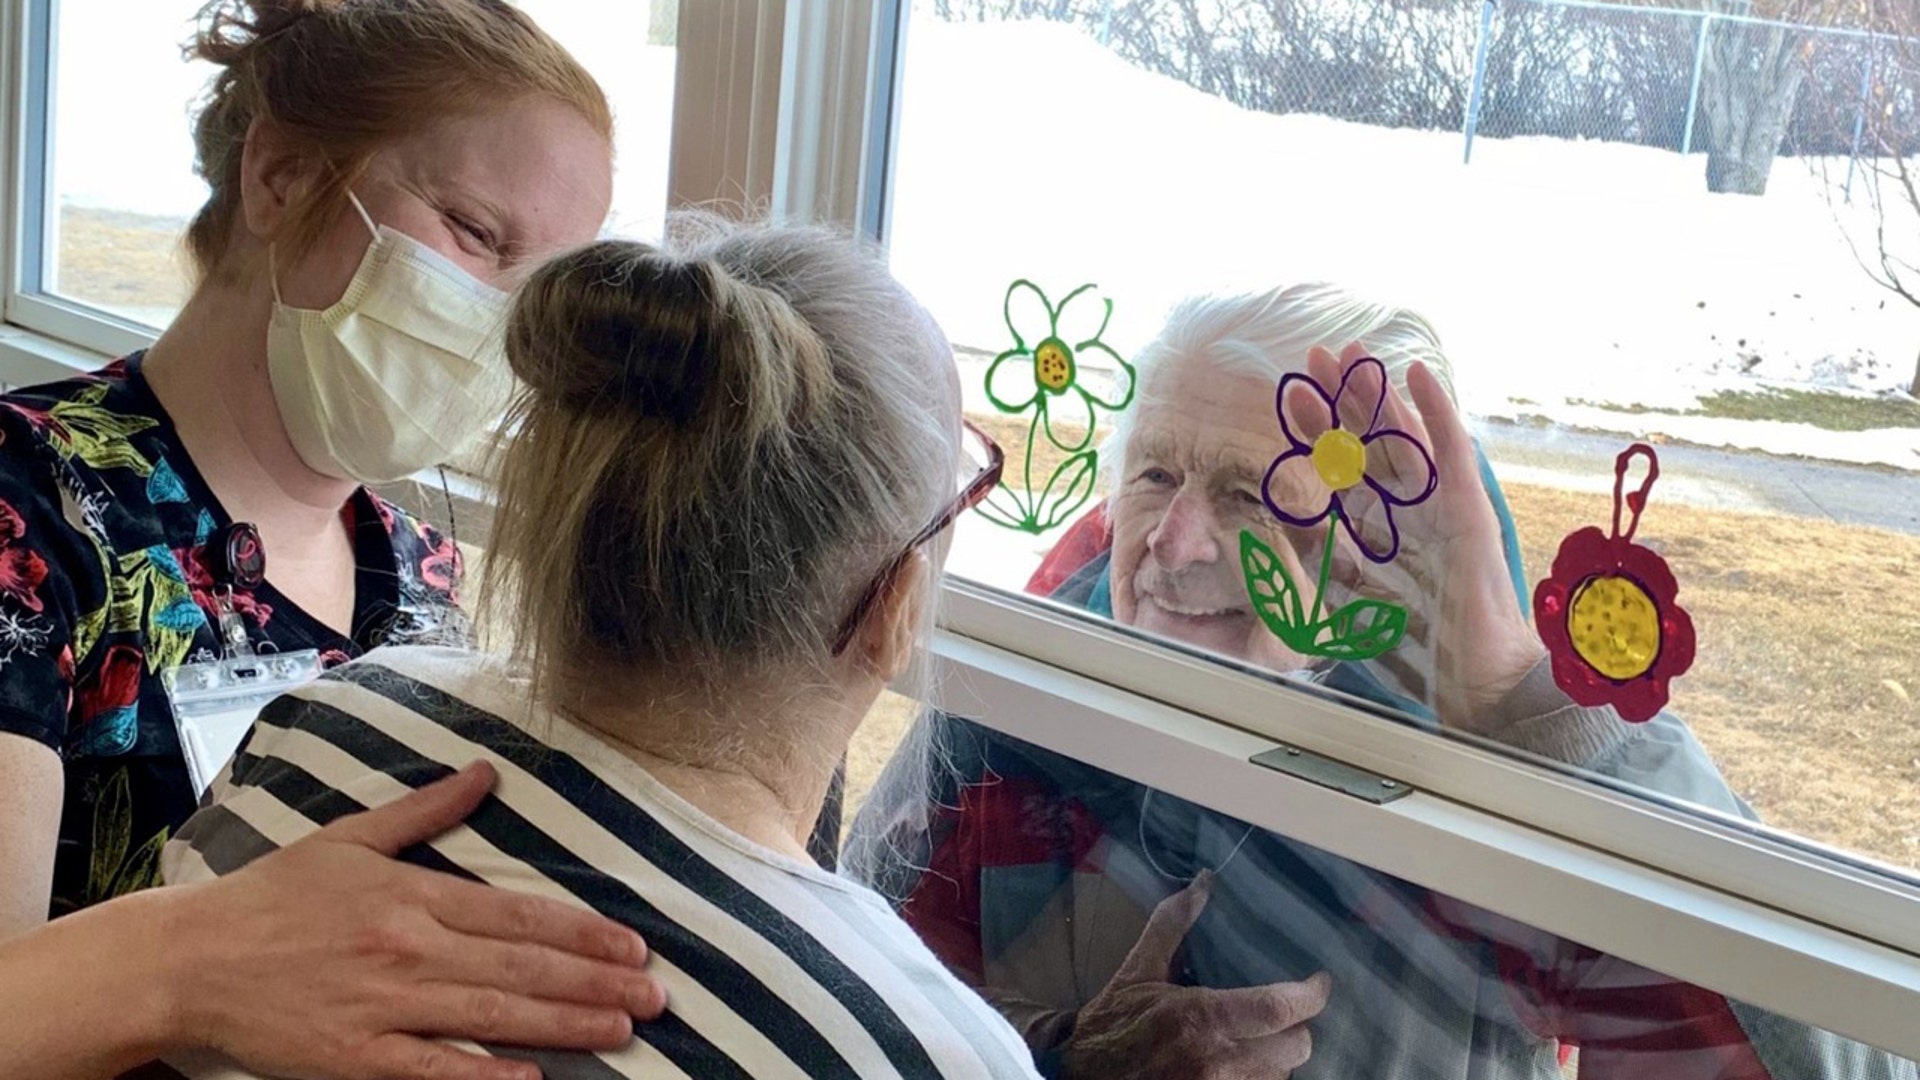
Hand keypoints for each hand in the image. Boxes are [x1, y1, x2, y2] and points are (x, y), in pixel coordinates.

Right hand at [162, 761, 664, 1079]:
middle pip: (520, 965)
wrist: (190, 958)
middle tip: (655, 997)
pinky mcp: (354, 1056)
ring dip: (562, 1024)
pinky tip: (531, 1079)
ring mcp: (383, 1005)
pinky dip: (483, 1074)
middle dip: (595, 982)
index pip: (520, 914)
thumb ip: (426, 811)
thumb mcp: (350, 838)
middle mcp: (409, 948)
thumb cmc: (273, 897)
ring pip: (491, 1015)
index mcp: (414, 895)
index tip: (633, 946)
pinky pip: (431, 1069)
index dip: (584, 933)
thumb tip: (485, 770)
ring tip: (619, 1030)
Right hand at [1062, 871, 1330, 1079]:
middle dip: (1294, 1029)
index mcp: (1201, 1017)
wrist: (1080, 1076)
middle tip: (1284, 1014)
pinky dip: (1258, 1078)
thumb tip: (1202, 884)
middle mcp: (1217, 1061)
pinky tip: (1241, 1065)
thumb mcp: (1139, 971)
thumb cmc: (1111, 1023)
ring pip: (1281, 1075)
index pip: (1280, 1008)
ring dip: (1276, 1058)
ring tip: (1258, 1041)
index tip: (1319, 982)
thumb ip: (1173, 925)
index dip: (1312, 995)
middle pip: (1295, 1048)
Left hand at [1284, 344, 1544, 729]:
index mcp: (1379, 525)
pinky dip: (1435, 412)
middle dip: (1341, 397)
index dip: (1316, 428)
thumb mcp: (1345, 596)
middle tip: (1315, 356)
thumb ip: (1316, 558)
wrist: (1472, 678)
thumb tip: (1273, 523)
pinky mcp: (1468, 509)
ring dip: (1379, 392)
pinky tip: (1417, 375)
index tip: (1288, 394)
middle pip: (1369, 440)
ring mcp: (1439, 504)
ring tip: (1355, 354)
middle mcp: (1407, 508)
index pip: (1341, 465)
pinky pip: (1450, 452)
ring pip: (1403, 435)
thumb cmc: (1416, 646)